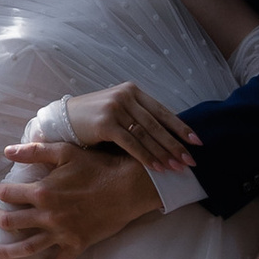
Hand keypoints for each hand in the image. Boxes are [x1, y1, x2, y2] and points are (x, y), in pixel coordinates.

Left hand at [0, 140, 158, 258]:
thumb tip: (7, 150)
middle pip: (11, 222)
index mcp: (42, 191)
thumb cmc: (98, 167)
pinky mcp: (77, 244)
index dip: (1, 192)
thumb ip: (35, 151)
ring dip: (7, 252)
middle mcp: (48, 215)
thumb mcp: (65, 152)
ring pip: (27, 247)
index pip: (8, 194)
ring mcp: (62, 233)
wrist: (128, 187)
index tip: (1, 192)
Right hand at [59, 81, 200, 172]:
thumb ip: (138, 116)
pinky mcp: (105, 123)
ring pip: (146, 135)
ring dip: (163, 153)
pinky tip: (156, 168)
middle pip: (157, 124)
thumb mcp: (117, 110)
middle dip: (176, 144)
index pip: (162, 111)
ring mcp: (115, 108)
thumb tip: (166, 136)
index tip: (197, 142)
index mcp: (132, 91)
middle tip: (190, 161)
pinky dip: (146, 157)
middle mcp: (125, 96)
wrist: (61, 119)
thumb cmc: (92, 118)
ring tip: (176, 167)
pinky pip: (131, 143)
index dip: (180, 127)